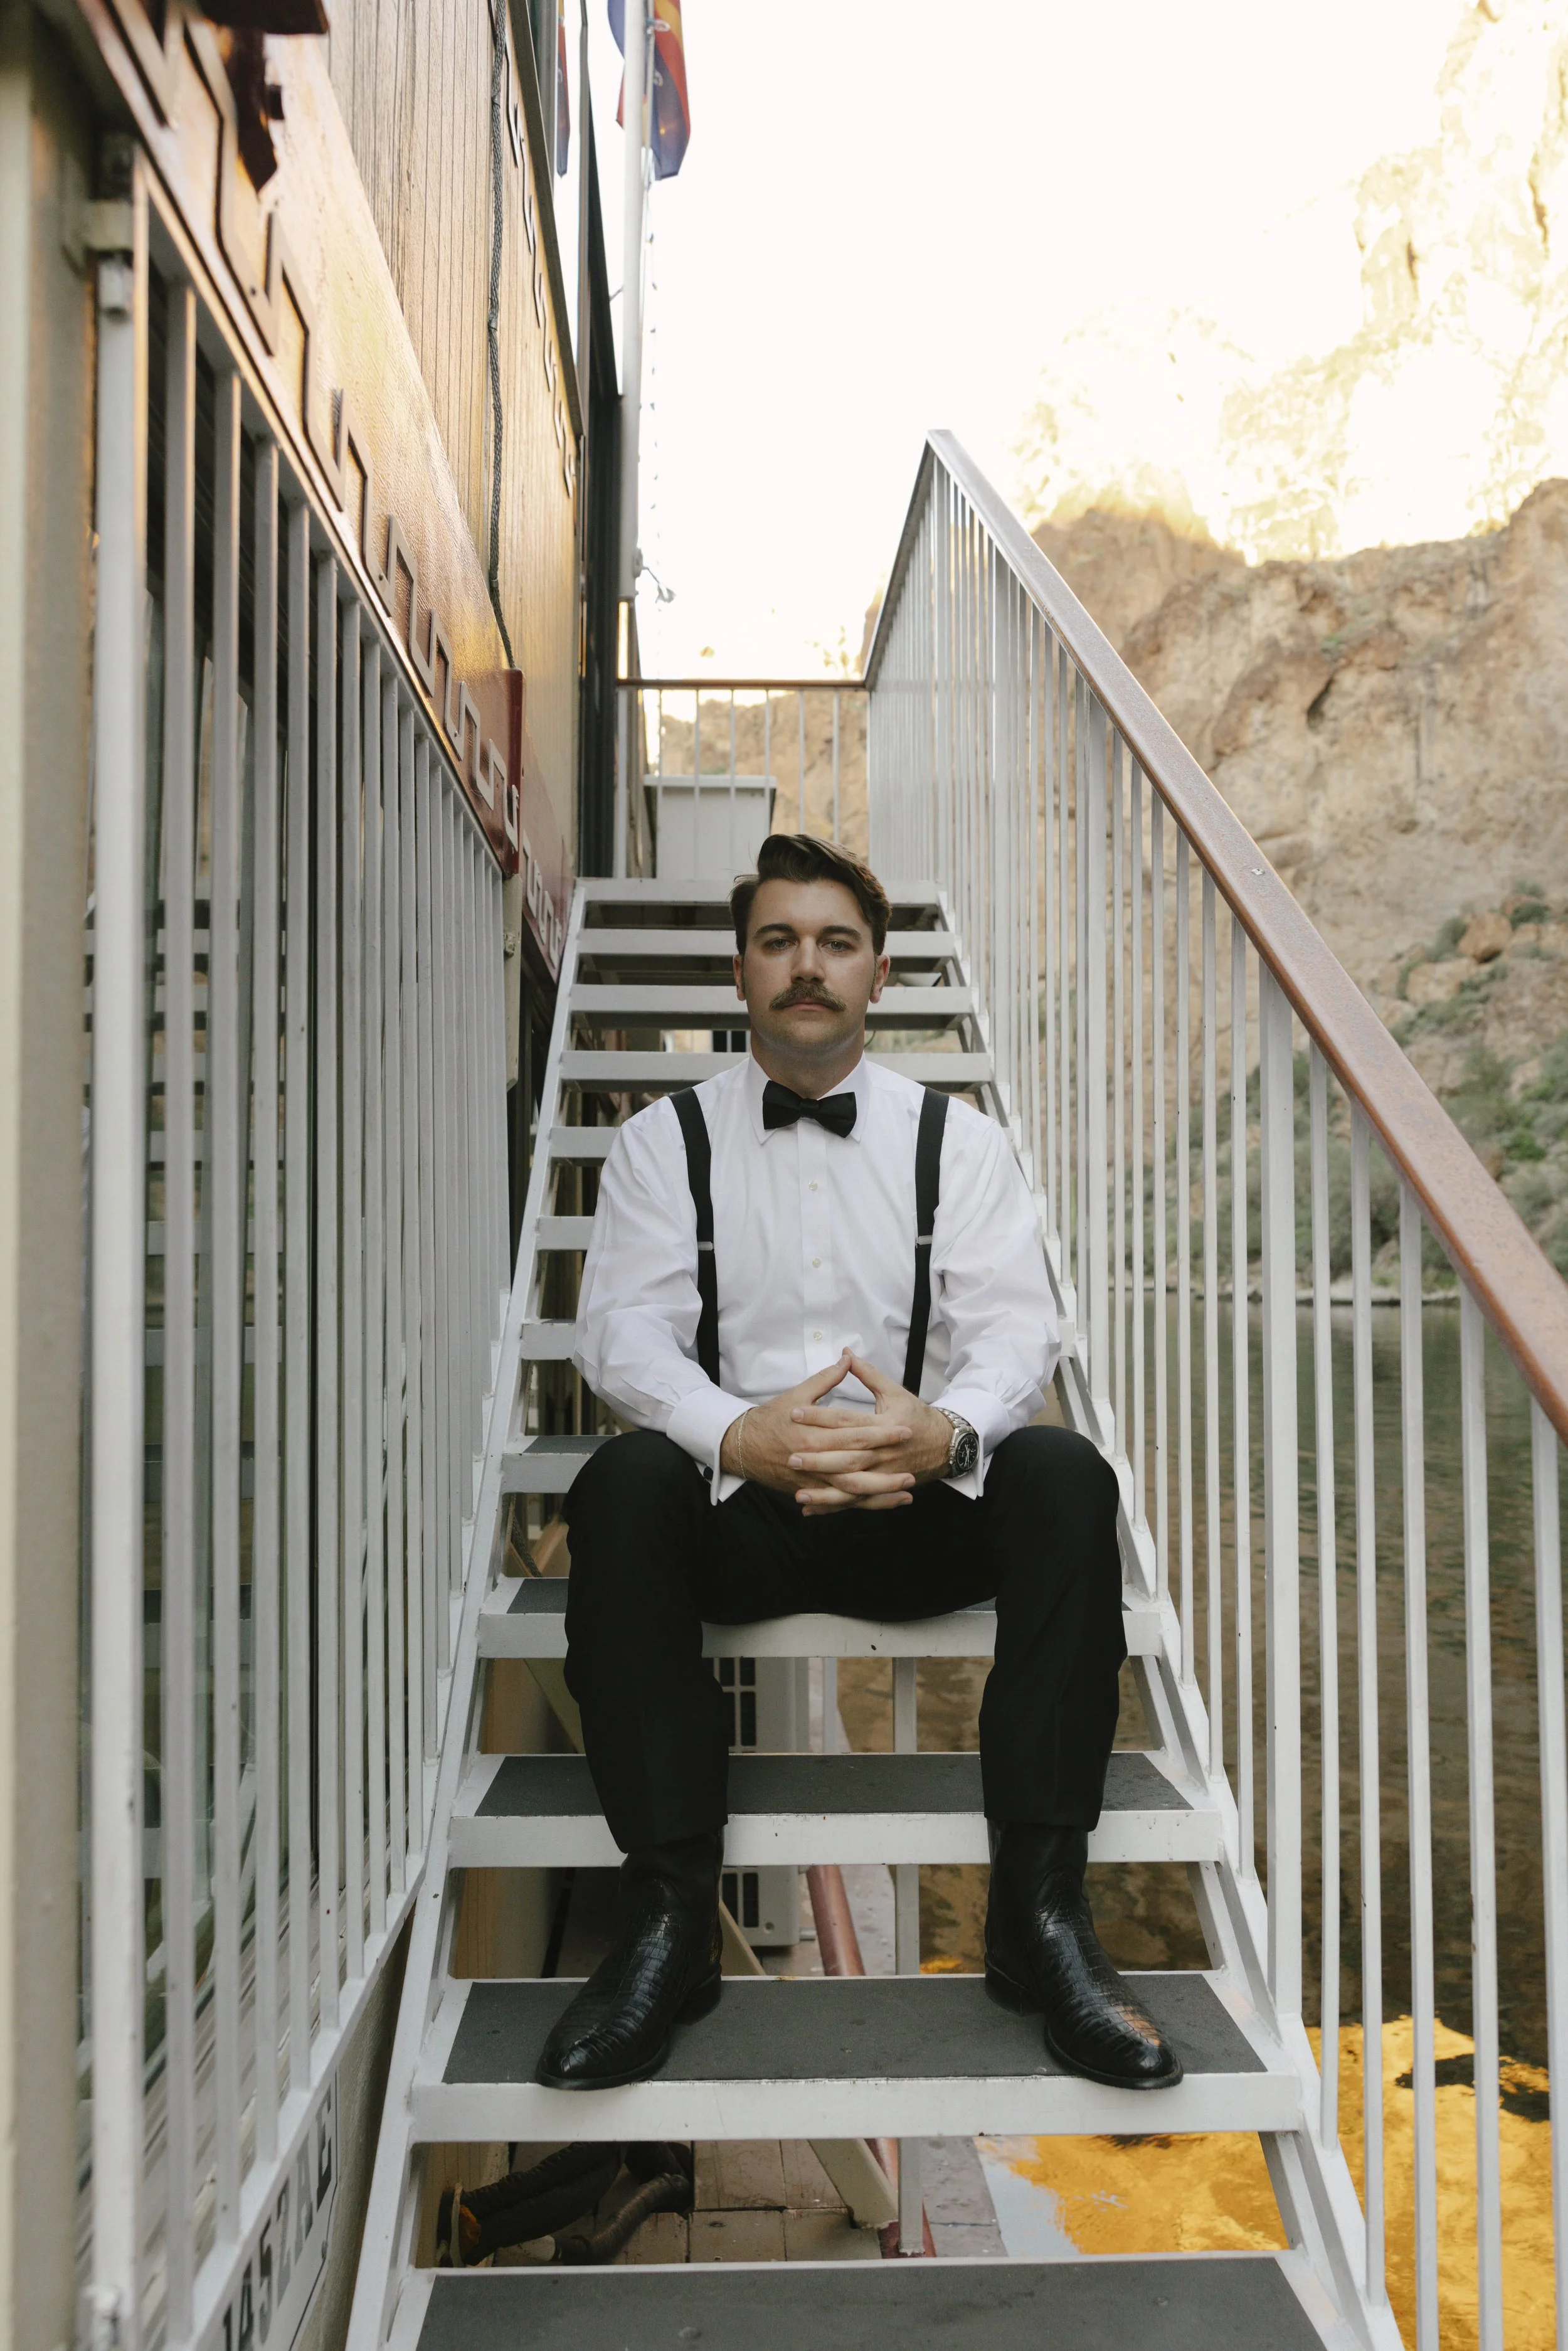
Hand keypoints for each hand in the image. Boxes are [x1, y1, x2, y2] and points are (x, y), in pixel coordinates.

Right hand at [720, 1352, 925, 1513]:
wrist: (742, 1447)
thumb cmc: (770, 1419)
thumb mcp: (796, 1394)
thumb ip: (826, 1378)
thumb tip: (847, 1358)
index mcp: (812, 1433)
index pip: (853, 1432)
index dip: (881, 1432)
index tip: (905, 1429)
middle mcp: (813, 1458)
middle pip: (856, 1463)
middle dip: (887, 1464)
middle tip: (915, 1462)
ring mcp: (812, 1480)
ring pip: (852, 1489)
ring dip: (881, 1490)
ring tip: (908, 1489)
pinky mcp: (811, 1492)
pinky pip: (842, 1502)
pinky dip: (864, 1504)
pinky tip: (886, 1503)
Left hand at [783, 1351, 953, 1514]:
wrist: (944, 1444)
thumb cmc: (916, 1416)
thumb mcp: (894, 1391)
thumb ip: (867, 1373)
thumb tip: (846, 1352)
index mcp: (883, 1425)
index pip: (847, 1421)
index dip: (820, 1417)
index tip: (794, 1413)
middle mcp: (883, 1452)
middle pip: (847, 1457)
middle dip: (819, 1459)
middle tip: (790, 1456)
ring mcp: (883, 1474)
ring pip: (852, 1485)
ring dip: (825, 1491)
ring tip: (798, 1491)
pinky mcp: (882, 1488)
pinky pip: (856, 1501)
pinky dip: (833, 1506)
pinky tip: (810, 1508)